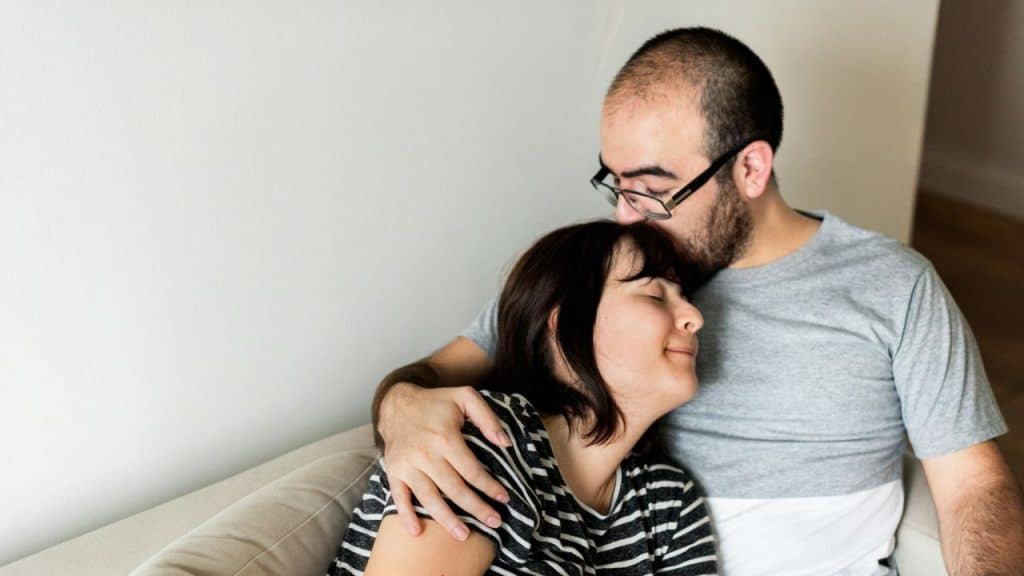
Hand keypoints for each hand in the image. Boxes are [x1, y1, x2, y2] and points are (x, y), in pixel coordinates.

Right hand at [378, 383, 512, 540]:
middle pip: (454, 489)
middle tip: (495, 522)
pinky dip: (406, 515)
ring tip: (464, 535)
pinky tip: (417, 532)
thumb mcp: (465, 397)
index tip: (504, 498)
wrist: (397, 402)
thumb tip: (505, 443)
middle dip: (476, 508)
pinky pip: (398, 496)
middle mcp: (425, 454)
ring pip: (429, 498)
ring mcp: (407, 465)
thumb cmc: (436, 402)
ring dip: (447, 520)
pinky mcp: (394, 470)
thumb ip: (487, 418)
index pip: (472, 471)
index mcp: (445, 438)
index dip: (490, 487)